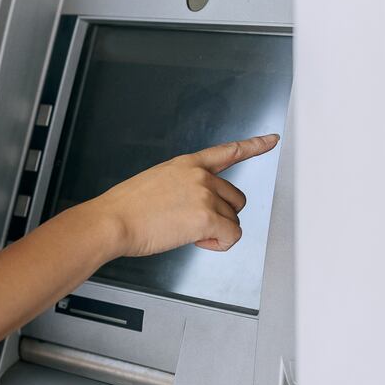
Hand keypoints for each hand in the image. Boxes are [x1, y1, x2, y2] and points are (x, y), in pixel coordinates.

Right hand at [84, 134, 280, 258]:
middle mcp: (201, 176)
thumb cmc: (125, 208)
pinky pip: (232, 237)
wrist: (113, 221)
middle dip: (221, 216)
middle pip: (236, 199)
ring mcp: (206, 195)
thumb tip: (193, 206)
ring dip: (216, 232)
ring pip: (234, 220)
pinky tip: (197, 242)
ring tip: (186, 233)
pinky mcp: (208, 218)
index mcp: (187, 164)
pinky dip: (219, 245)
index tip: (271, 140)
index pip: (227, 151)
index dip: (254, 145)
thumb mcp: (156, 183)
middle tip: (194, 225)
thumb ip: (183, 187)